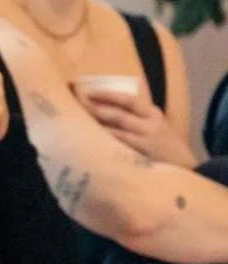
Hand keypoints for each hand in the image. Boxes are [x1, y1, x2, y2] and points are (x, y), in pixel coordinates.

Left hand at [73, 84, 197, 166]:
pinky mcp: (143, 156)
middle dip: (94, 110)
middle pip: (117, 114)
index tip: (88, 93)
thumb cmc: (164, 148)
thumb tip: (103, 111)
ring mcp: (147, 140)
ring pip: (115, 130)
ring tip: (75, 124)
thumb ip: (135, 119)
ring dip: (94, 127)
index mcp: (153, 113)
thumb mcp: (155, 128)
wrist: (188, 170)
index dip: (107, 95)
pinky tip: (88, 144)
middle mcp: (150, 124)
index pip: (127, 100)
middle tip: (74, 108)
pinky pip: (118, 148)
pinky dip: (103, 144)